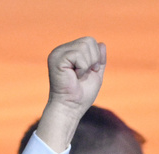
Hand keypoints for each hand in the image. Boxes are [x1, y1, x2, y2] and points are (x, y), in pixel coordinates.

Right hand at [37, 37, 106, 152]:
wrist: (71, 108)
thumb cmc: (81, 95)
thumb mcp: (95, 74)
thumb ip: (99, 60)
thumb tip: (102, 43)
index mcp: (69, 52)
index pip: (90, 41)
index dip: (96, 57)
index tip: (90, 72)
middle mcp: (61, 50)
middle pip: (89, 41)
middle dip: (93, 60)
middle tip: (84, 74)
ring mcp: (58, 53)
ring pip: (85, 46)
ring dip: (87, 65)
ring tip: (78, 76)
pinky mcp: (57, 59)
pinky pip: (78, 55)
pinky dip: (82, 68)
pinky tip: (75, 77)